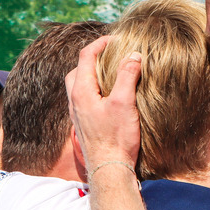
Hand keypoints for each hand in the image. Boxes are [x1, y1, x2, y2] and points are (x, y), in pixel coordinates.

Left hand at [65, 35, 141, 171]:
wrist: (108, 170)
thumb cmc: (116, 138)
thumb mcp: (125, 103)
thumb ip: (128, 76)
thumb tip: (133, 54)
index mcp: (81, 91)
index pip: (86, 56)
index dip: (100, 43)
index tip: (116, 39)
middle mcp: (75, 101)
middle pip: (77, 69)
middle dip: (92, 58)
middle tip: (111, 54)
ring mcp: (78, 114)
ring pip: (78, 85)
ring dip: (92, 74)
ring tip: (110, 73)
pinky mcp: (84, 125)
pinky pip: (84, 99)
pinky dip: (94, 90)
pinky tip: (109, 97)